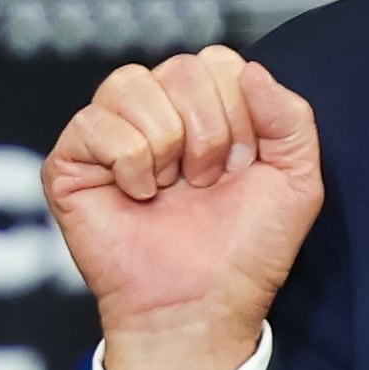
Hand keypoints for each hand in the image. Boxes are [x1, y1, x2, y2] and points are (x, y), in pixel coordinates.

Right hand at [46, 45, 322, 369]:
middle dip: (209, 134)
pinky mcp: (71, 160)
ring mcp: (111, 133)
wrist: (202, 307)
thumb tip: (251, 71)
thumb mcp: (297, 181)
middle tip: (205, 184)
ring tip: (171, 189)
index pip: (219, 62)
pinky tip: (138, 196)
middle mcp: (157, 112)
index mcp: (206, 107)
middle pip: (181, 68)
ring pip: (133, 83)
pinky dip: (129, 162)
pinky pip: (95, 122)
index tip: (242, 169)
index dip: (240, 115)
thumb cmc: (245, 252)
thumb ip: (292, 117)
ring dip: (168, 145)